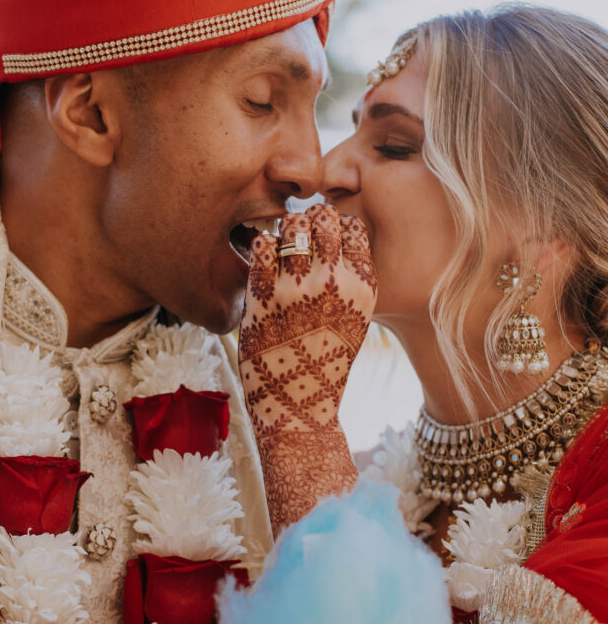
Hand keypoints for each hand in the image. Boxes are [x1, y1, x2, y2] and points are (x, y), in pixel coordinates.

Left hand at [239, 204, 376, 437]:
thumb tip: (335, 241)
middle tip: (299, 233)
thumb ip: (350, 282)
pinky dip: (262, 245)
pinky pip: (262, 245)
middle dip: (311, 219)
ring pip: (293, 224)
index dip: (336, 225)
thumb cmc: (325, 364)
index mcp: (362, 287)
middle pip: (324, 216)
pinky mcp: (263, 296)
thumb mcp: (356, 320)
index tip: (324, 237)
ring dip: (286, 228)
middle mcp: (334, 282)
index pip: (353, 226)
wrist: (299, 407)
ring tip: (281, 244)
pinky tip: (264, 261)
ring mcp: (297, 287)